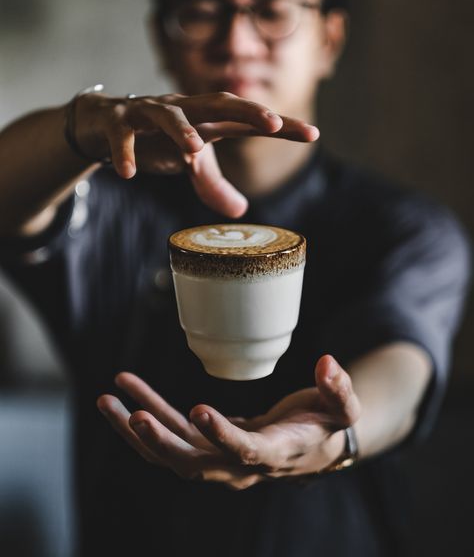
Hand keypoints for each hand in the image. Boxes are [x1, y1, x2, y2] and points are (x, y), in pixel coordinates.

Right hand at [73, 91, 318, 217]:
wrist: (104, 124)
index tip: (313, 134)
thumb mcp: (189, 165)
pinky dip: (124, 151)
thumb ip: (214, 185)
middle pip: (220, 103)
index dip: (280, 125)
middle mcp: (184, 109)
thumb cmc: (157, 140)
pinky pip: (122, 134)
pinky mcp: (118, 120)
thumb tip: (242, 212)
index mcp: (206, 120)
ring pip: (168, 113)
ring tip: (193, 150)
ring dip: (181, 129)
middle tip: (273, 124)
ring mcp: (150, 111)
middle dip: (248, 110)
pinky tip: (129, 173)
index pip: (249, 120)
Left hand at [97, 355, 360, 490]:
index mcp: (275, 455)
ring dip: (139, 429)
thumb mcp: (343, 407)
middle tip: (133, 414)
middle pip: (195, 464)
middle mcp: (240, 466)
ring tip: (109, 399)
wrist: (312, 448)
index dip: (223, 436)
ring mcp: (219, 459)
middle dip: (162, 442)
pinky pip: (170, 435)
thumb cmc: (328, 425)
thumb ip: (338, 389)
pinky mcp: (206, 445)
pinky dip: (147, 417)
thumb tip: (328, 363)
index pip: (246, 452)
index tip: (200, 410)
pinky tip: (125, 395)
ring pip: (172, 453)